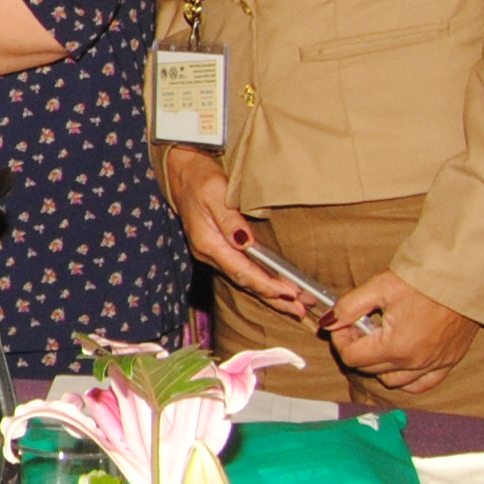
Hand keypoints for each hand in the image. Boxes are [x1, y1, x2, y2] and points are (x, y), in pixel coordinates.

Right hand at [156, 147, 325, 322]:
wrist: (182, 173)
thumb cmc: (200, 180)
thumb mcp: (215, 193)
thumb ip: (229, 219)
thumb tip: (245, 242)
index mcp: (208, 244)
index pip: (242, 272)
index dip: (266, 285)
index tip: (290, 295)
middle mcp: (209, 254)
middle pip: (245, 283)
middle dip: (273, 299)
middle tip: (301, 311)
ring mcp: (213, 254)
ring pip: (244, 281)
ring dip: (270, 295)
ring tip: (295, 307)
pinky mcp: (218, 250)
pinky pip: (242, 272)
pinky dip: (260, 284)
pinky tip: (274, 289)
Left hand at [327, 272, 476, 392]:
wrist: (465, 281)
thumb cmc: (423, 283)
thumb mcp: (380, 288)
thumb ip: (349, 306)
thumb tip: (329, 322)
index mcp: (394, 346)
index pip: (352, 358)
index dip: (341, 340)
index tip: (344, 324)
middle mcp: (413, 363)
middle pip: (369, 369)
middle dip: (357, 349)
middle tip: (359, 327)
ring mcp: (432, 365)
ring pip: (392, 380)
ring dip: (379, 365)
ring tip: (380, 340)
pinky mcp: (448, 363)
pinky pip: (421, 384)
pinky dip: (406, 379)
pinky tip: (400, 361)